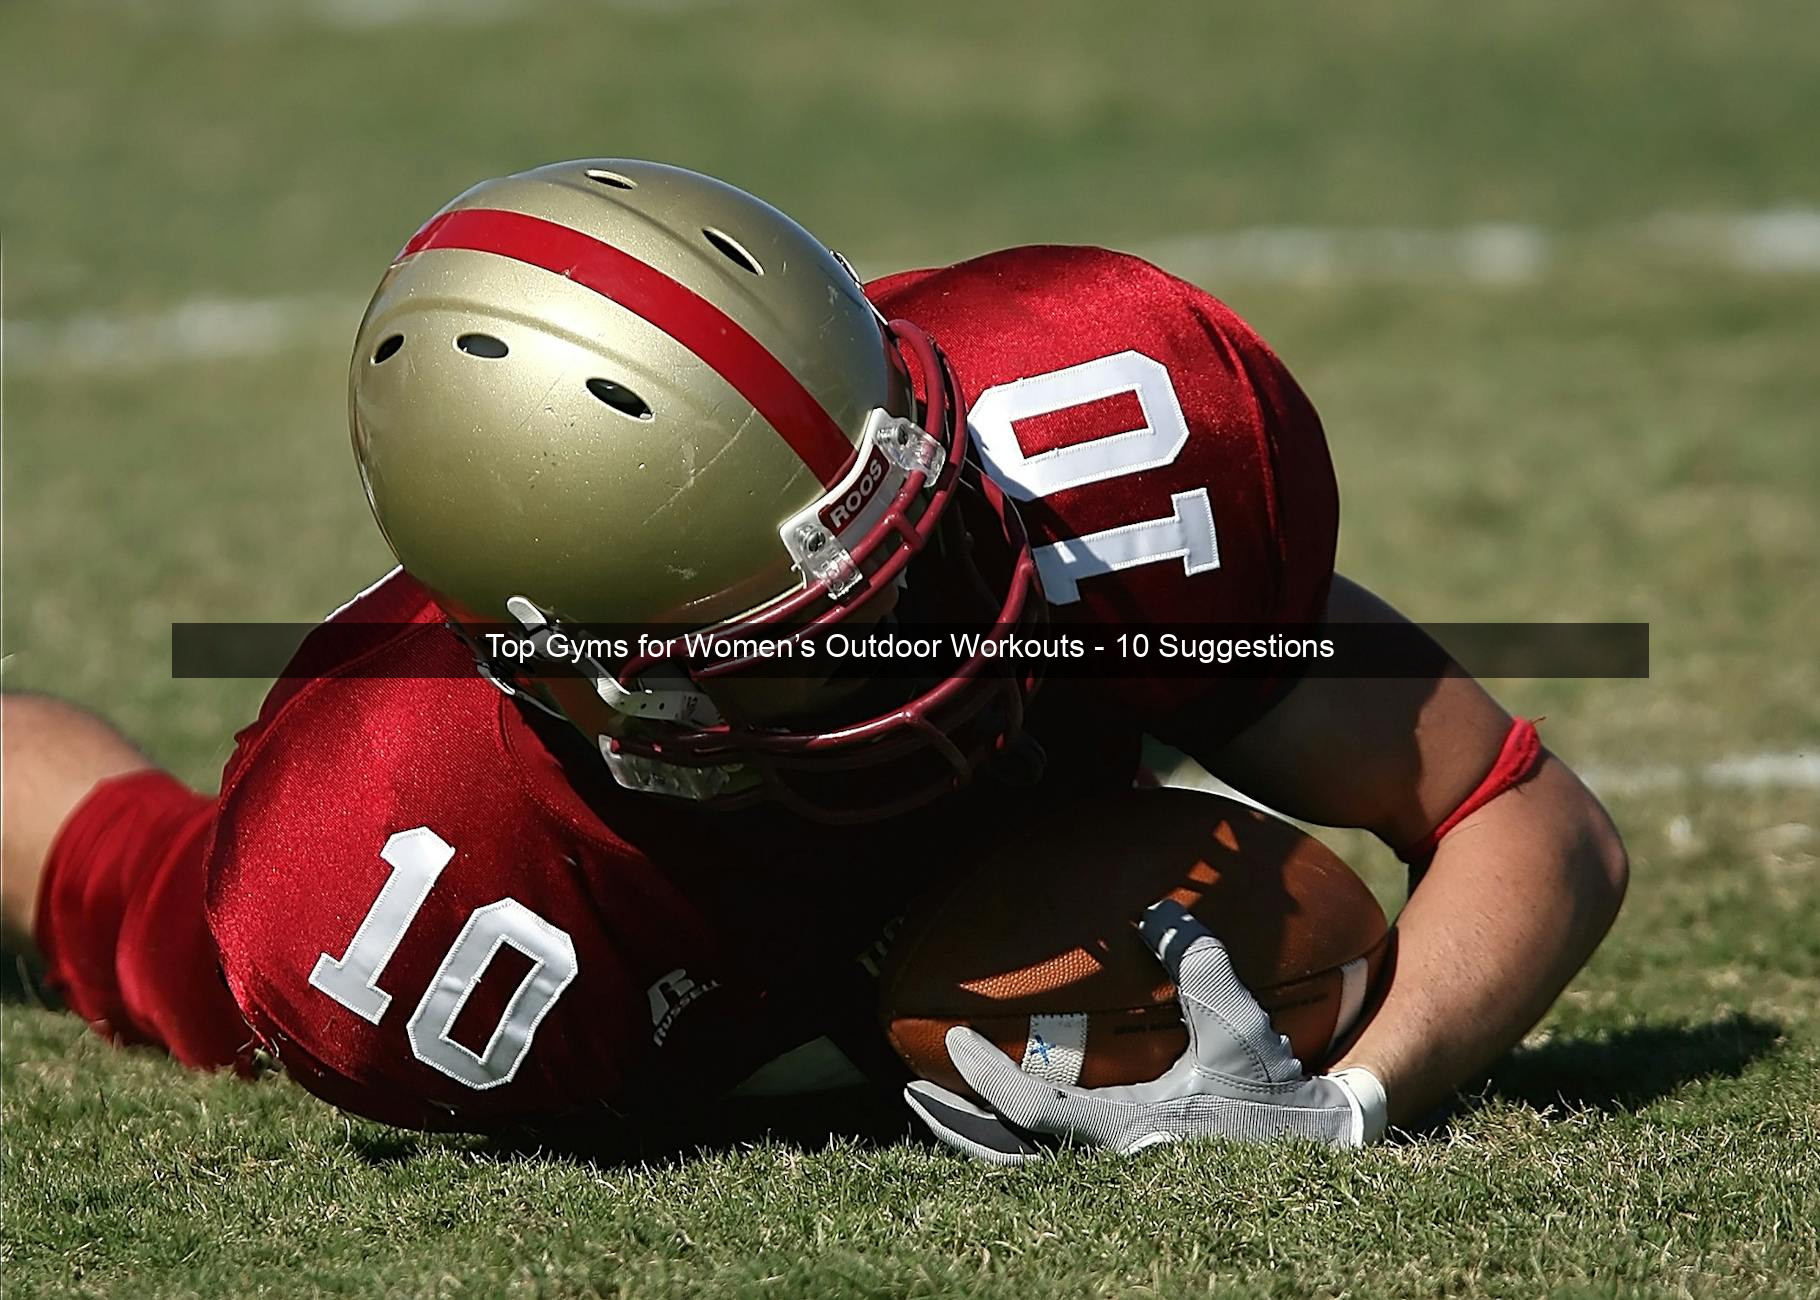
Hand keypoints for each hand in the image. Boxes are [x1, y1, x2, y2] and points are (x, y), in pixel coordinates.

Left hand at [903, 899, 1387, 1163]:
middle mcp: (1112, 1166)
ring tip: (941, 1101)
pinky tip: (1000, 1117)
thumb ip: (1200, 964)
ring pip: (1025, 1167)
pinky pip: (1051, 1164)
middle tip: (910, 1089)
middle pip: (1009, 1156)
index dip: (987, 1080)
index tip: (955, 1045)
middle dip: (957, 1126)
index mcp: (1129, 1136)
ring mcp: (1116, 1178)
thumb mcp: (1241, 1026)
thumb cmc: (1274, 1092)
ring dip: (979, 1136)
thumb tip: (1157, 910)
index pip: (1035, 1110)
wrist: (1313, 1149)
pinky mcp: (1127, 1178)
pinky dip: (1016, 1142)